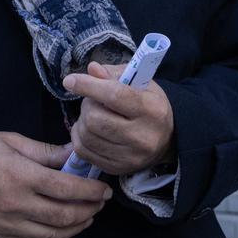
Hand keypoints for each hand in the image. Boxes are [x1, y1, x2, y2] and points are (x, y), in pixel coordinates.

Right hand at [0, 131, 112, 237]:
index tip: (103, 189)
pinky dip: (52, 236)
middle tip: (101, 203)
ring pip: (50, 235)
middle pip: (62, 216)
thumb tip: (73, 154)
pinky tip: (61, 227)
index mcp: (19, 175)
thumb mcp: (11, 140)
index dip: (89, 191)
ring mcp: (6, 224)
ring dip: (75, 228)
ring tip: (87, 216)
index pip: (65, 189)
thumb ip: (45, 151)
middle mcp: (14, 204)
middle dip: (88, 211)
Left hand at [63, 61, 174, 175]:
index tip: (69, 80)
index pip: (114, 96)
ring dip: (82, 121)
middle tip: (93, 100)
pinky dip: (79, 137)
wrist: (168, 138)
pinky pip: (84, 152)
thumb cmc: (149, 103)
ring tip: (91, 114)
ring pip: (87, 136)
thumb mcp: (140, 82)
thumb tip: (92, 69)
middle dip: (87, 105)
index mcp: (150, 109)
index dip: (88, 86)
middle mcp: (142, 136)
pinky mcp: (117, 169)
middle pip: (96, 119)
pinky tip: (87, 129)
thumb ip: (114, 74)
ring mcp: (130, 156)